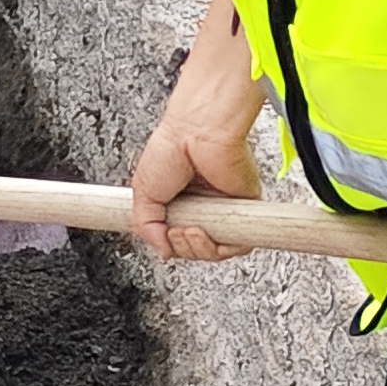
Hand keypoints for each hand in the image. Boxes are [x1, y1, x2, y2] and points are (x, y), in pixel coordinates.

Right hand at [125, 9, 257, 262]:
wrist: (198, 133)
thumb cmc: (172, 148)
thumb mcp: (143, 193)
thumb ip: (147, 227)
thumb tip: (163, 251)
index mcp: (178, 202)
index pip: (176, 239)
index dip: (170, 244)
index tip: (162, 237)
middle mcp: (201, 206)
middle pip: (195, 249)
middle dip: (181, 247)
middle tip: (173, 231)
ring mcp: (222, 208)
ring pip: (216, 250)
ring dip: (198, 248)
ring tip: (188, 230)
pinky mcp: (244, 208)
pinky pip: (239, 242)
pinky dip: (221, 246)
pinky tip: (203, 231)